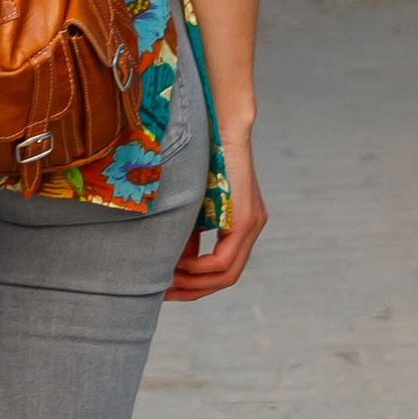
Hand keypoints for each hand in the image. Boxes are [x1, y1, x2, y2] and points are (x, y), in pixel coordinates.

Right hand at [166, 124, 262, 300]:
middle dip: (194, 290)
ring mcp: (252, 224)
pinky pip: (224, 259)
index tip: (169, 289)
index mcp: (240, 224)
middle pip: (227, 278)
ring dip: (195, 283)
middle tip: (164, 295)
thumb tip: (169, 264)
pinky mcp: (246, 218)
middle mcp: (252, 228)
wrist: (220, 123)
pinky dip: (200, 267)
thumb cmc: (202, 156)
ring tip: (167, 282)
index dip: (197, 284)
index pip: (223, 268)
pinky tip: (180, 265)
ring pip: (227, 274)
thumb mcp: (193, 204)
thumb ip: (188, 232)